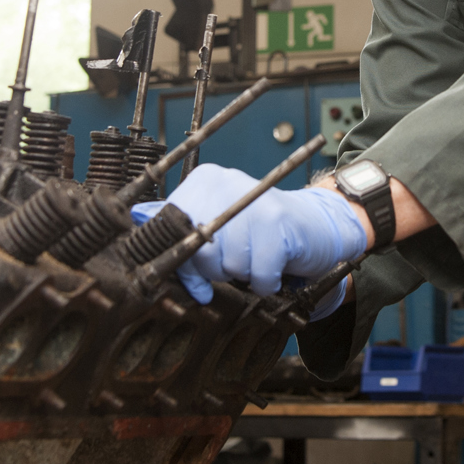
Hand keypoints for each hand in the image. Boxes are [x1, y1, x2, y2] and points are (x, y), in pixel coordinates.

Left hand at [155, 163, 368, 302]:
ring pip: (228, 265)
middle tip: (236, 262)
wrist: (315, 225)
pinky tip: (274, 268)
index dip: (183, 262)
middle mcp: (225, 182)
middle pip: (198, 251)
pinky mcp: (277, 221)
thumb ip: (184, 243)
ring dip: (245, 275)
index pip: (172, 231)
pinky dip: (266, 282)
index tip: (196, 276)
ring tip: (257, 259)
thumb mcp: (219, 231)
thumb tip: (148, 259)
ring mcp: (252, 199)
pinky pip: (258, 274)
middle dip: (217, 270)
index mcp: (203, 181)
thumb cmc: (258, 234)